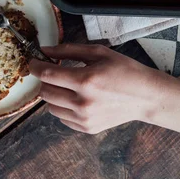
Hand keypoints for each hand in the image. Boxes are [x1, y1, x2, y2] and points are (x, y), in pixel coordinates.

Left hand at [29, 44, 166, 133]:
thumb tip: (45, 50)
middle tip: (53, 72)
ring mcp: (84, 118)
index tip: (33, 62)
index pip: (47, 75)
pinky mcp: (87, 128)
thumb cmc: (125, 70)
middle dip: (44, 80)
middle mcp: (83, 103)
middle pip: (45, 92)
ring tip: (68, 86)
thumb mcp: (99, 52)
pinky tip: (77, 98)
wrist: (145, 97)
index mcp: (85, 80)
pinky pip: (62, 118)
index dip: (35, 67)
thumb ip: (68, 50)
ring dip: (53, 94)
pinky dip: (63, 107)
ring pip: (50, 107)